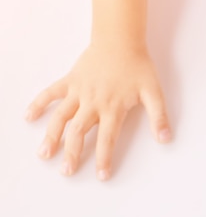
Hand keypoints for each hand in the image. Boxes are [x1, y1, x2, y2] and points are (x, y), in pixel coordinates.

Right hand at [25, 44, 171, 179]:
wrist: (121, 40)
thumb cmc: (138, 67)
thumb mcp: (154, 93)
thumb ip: (159, 117)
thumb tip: (165, 138)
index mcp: (113, 108)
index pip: (107, 139)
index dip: (104, 159)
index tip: (101, 176)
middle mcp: (93, 103)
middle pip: (79, 132)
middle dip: (73, 153)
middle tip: (67, 172)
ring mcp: (79, 92)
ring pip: (61, 117)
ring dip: (52, 136)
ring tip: (44, 154)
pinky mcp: (70, 81)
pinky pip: (50, 93)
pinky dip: (39, 104)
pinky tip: (29, 117)